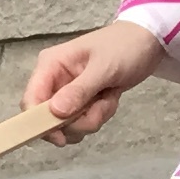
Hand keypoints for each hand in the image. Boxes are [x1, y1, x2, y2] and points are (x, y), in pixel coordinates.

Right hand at [27, 21, 166, 142]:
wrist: (148, 41)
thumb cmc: (124, 47)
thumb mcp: (104, 68)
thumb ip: (79, 90)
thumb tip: (55, 113)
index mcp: (51, 65)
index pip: (31, 99)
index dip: (39, 122)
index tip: (60, 137)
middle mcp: (54, 80)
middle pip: (49, 118)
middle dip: (77, 121)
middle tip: (100, 109)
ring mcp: (67, 92)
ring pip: (68, 124)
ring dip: (92, 118)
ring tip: (109, 98)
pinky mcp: (81, 101)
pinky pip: (82, 121)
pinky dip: (99, 115)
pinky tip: (110, 98)